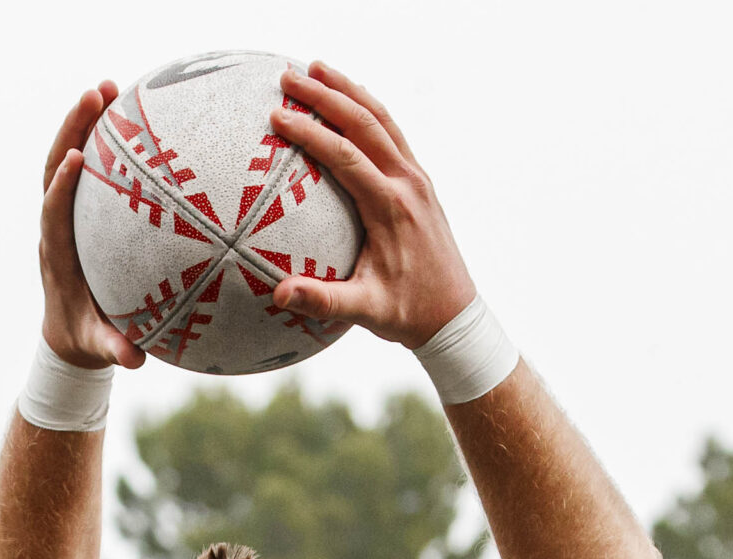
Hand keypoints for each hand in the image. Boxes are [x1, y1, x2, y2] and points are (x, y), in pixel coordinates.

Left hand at [38, 83, 143, 370]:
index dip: (61, 186)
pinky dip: (102, 139)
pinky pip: (89, 167)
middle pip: (55, 169)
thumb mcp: (100, 347)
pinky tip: (128, 113)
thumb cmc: (86, 340)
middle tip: (95, 94)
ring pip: (68, 159)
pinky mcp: (79, 210)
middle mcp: (54, 227)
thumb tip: (135, 358)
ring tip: (108, 86)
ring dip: (83, 123)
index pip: (53, 213)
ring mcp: (64, 214)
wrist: (68, 336)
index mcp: (56, 255)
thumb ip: (114, 349)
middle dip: (72, 130)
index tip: (77, 159)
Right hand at [266, 63, 476, 348]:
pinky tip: (346, 101)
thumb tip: (279, 294)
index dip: (311, 133)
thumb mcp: (366, 312)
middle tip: (288, 77)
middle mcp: (408, 184)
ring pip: (382, 120)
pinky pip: (391, 134)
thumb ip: (323, 300)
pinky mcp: (419, 183)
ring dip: (349, 91)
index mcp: (392, 208)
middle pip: (365, 123)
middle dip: (326, 95)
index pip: (346, 156)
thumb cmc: (408, 315)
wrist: (455, 315)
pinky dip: (366, 110)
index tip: (277, 116)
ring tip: (316, 69)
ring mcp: (417, 179)